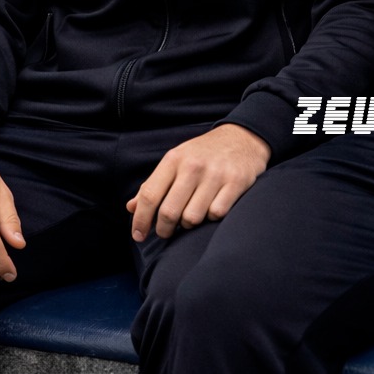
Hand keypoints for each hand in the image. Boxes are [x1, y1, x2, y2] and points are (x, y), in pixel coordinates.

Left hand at [127, 124, 270, 241]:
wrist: (241, 138)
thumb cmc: (202, 154)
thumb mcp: (175, 161)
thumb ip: (153, 184)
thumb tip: (132, 208)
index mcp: (174, 159)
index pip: (150, 195)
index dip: (141, 220)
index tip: (138, 235)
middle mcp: (193, 166)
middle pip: (169, 212)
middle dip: (164, 229)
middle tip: (166, 232)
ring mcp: (215, 174)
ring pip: (192, 218)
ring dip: (189, 224)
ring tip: (191, 216)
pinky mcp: (236, 182)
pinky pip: (216, 214)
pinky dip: (211, 217)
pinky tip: (211, 208)